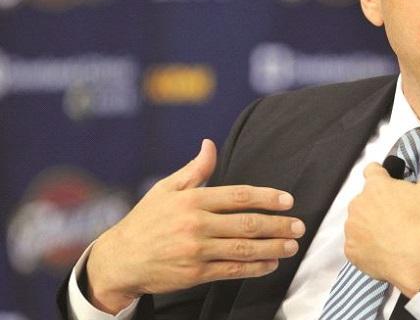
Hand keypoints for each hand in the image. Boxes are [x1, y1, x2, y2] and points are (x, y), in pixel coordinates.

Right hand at [85, 139, 304, 313]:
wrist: (119, 260)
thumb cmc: (145, 221)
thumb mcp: (166, 189)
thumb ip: (194, 170)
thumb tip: (210, 145)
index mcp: (192, 200)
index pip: (238, 196)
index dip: (267, 198)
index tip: (288, 201)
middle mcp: (196, 224)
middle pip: (247, 224)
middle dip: (278, 225)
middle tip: (299, 226)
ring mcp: (196, 250)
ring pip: (243, 249)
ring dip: (272, 247)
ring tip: (292, 245)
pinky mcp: (195, 273)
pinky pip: (232, 270)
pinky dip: (255, 268)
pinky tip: (271, 264)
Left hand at [344, 136, 419, 297]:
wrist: (419, 260)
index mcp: (376, 185)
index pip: (371, 171)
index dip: (381, 176)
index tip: (390, 185)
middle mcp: (358, 203)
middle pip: (365, 199)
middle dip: (377, 204)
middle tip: (397, 215)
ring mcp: (352, 228)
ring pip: (358, 222)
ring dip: (369, 225)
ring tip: (391, 235)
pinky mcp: (351, 251)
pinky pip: (355, 246)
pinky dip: (366, 248)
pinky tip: (383, 251)